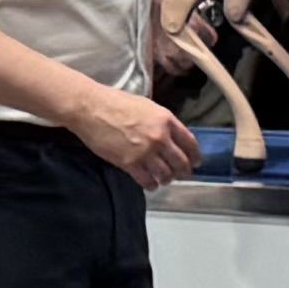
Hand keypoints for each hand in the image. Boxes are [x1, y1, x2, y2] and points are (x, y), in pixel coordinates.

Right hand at [69, 75, 200, 189]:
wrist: (92, 109)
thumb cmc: (116, 102)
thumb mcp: (147, 106)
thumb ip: (162, 122)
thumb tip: (170, 135)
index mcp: (166, 120)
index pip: (190, 143)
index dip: (195, 155)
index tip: (196, 161)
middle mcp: (159, 138)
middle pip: (181, 162)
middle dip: (184, 171)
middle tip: (183, 175)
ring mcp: (145, 152)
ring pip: (165, 174)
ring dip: (167, 179)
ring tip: (165, 180)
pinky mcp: (130, 164)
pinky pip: (147, 180)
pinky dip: (151, 185)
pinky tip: (151, 184)